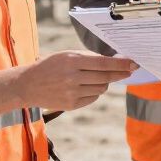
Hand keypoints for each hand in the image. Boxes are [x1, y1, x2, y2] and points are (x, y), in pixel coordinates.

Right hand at [18, 51, 136, 111]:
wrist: (28, 85)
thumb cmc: (50, 66)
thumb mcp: (66, 56)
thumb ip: (88, 58)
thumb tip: (112, 62)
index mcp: (72, 60)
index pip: (103, 63)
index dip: (120, 64)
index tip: (133, 63)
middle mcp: (73, 77)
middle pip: (105, 77)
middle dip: (120, 74)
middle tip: (129, 70)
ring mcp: (72, 93)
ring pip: (101, 88)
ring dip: (105, 82)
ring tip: (96, 77)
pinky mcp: (71, 105)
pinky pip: (93, 97)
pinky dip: (95, 91)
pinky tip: (86, 86)